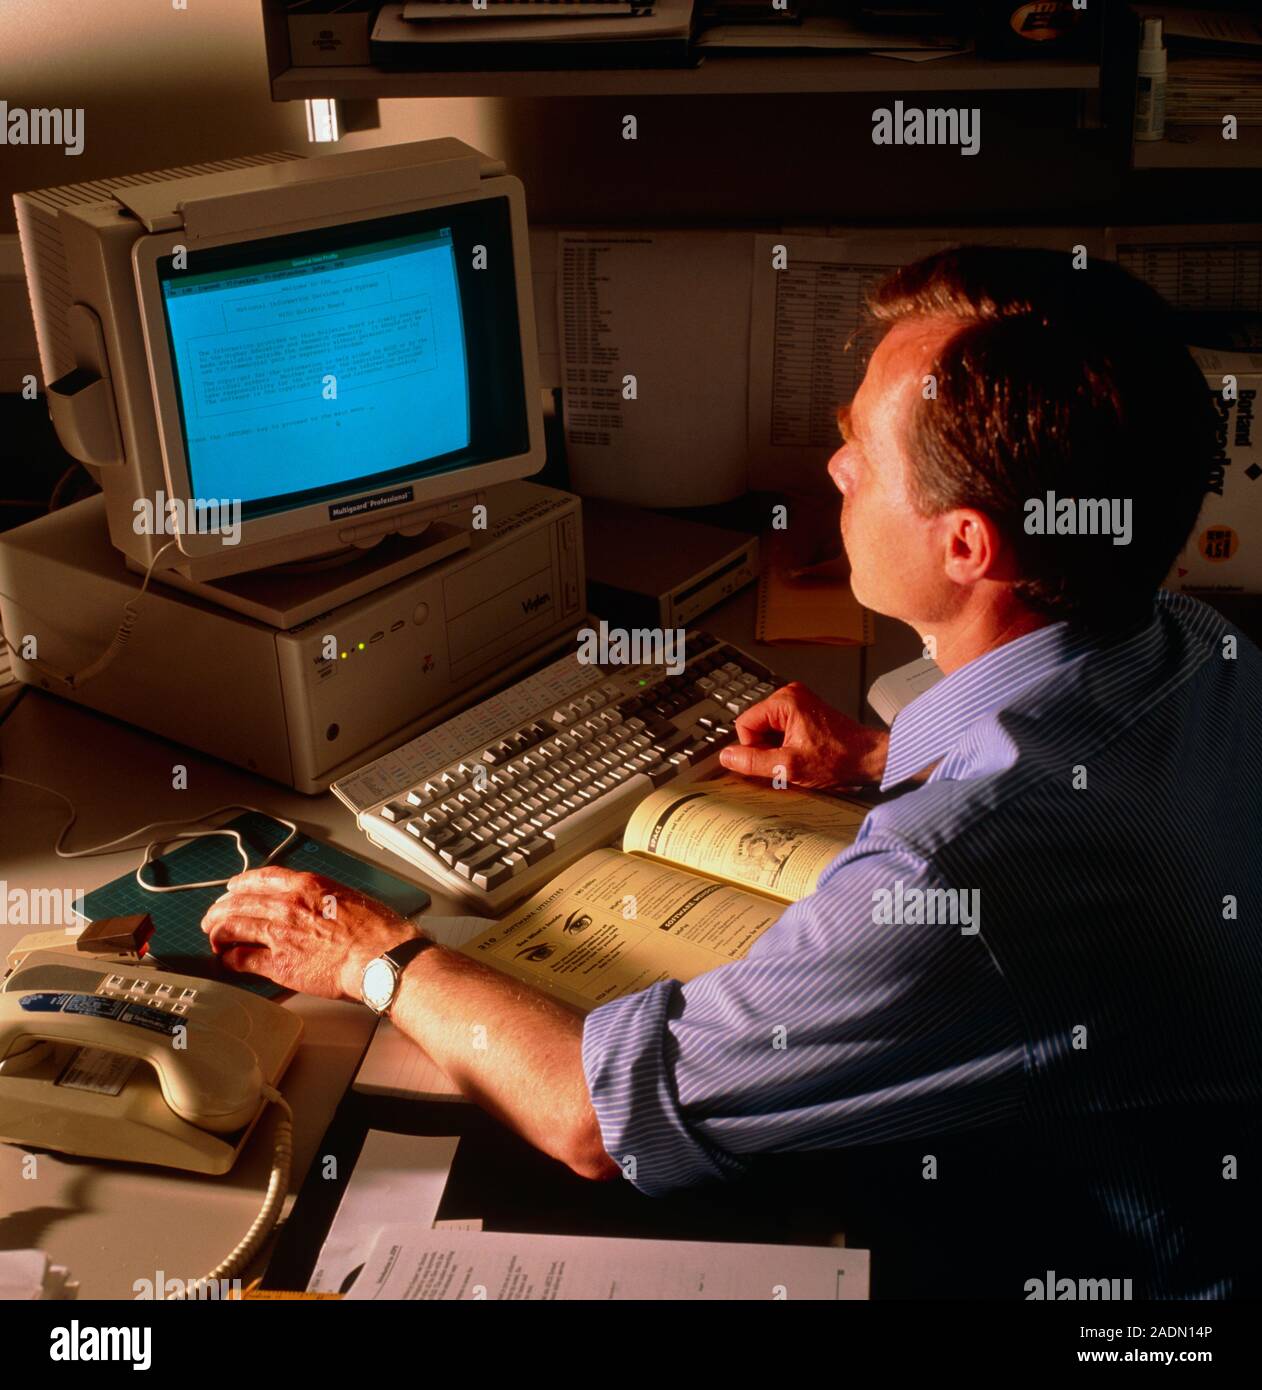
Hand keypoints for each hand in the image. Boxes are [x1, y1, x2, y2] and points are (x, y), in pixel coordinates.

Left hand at [201, 866, 420, 1001]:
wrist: (380, 956)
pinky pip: (240, 959)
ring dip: (217, 932)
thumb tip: (315, 904)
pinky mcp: (277, 963)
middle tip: (213, 916)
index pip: (261, 878)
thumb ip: (322, 898)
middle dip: (220, 909)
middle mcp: (287, 905)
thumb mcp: (348, 897)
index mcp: (306, 886)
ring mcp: (279, 934)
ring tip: (214, 938)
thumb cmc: (376, 930)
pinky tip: (227, 960)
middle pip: (238, 902)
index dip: (241, 883)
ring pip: (232, 927)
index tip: (233, 888)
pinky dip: (229, 959)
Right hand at [718, 681, 887, 789]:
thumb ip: (754, 761)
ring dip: (776, 748)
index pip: (744, 724)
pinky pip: (779, 730)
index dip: (753, 748)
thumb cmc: (839, 758)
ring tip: (798, 757)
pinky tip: (802, 753)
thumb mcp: (790, 766)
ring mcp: (798, 702)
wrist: (868, 758)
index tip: (772, 760)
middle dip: (766, 748)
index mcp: (785, 701)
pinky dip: (785, 745)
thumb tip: (727, 758)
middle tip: (788, 760)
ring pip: (767, 730)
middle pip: (755, 726)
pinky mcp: (804, 712)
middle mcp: (790, 695)